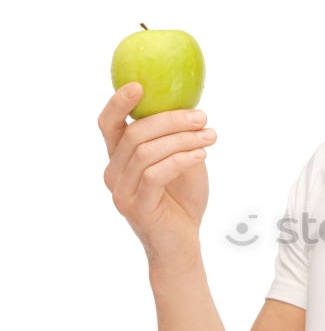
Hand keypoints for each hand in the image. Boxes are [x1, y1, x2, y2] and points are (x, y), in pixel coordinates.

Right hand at [98, 83, 217, 263]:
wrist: (182, 245)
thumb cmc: (182, 201)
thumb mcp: (183, 162)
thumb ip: (177, 138)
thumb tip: (192, 106)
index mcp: (120, 158)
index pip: (109, 124)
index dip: (119, 102)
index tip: (140, 85)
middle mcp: (114, 173)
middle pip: (134, 134)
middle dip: (170, 120)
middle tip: (202, 116)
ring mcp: (122, 192)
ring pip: (146, 152)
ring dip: (182, 140)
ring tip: (210, 137)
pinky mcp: (137, 208)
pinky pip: (155, 175)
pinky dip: (180, 160)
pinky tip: (201, 156)